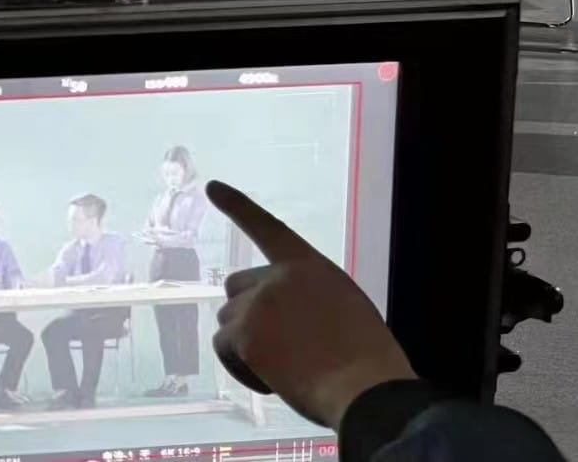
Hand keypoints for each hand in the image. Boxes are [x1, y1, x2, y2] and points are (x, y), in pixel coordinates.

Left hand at [207, 180, 412, 428]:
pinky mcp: (243, 332)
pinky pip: (223, 348)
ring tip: (287, 368)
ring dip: (246, 344)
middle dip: (248, 314)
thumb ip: (307, 300)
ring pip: (228, 320)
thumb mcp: (344, 309)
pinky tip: (272, 380)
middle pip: (236, 288)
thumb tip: (281, 320)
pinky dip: (240, 368)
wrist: (366, 389)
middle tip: (281, 346)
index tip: (211, 187)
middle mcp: (279, 276)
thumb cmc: (366, 360)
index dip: (239, 207)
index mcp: (311, 267)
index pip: (269, 229)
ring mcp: (258, 302)